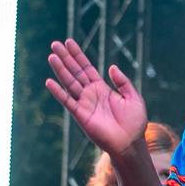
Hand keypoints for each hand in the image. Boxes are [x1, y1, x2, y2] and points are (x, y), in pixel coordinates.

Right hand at [45, 39, 146, 155]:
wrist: (130, 143)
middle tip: (55, 44)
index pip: (87, 68)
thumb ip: (123, 82)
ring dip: (60, 70)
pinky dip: (58, 92)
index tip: (69, 42)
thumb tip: (111, 67)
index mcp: (102, 88)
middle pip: (75, 72)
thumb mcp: (133, 97)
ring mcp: (85, 104)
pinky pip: (67, 101)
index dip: (78, 55)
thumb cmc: (134, 123)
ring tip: (51, 56)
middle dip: (66, 58)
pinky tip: (49, 81)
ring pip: (69, 83)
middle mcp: (91, 94)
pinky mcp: (81, 115)